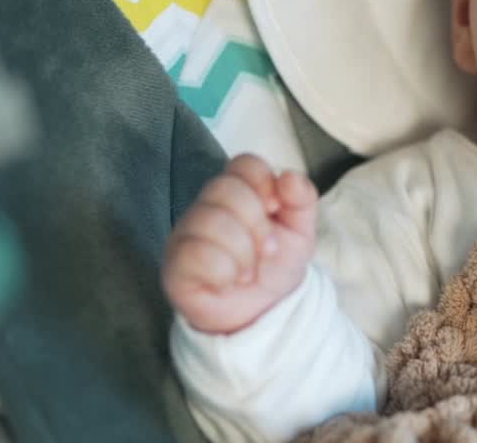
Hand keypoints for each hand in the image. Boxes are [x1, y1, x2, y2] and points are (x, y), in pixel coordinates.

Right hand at [163, 154, 318, 333]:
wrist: (262, 313)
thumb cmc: (274, 266)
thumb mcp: (300, 232)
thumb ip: (302, 199)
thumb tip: (289, 176)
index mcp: (238, 192)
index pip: (244, 164)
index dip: (263, 182)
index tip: (276, 209)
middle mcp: (207, 206)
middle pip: (225, 188)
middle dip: (257, 224)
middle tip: (267, 251)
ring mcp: (186, 234)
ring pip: (210, 221)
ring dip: (243, 253)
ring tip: (248, 273)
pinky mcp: (174, 265)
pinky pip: (195, 254)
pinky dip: (222, 272)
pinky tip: (227, 282)